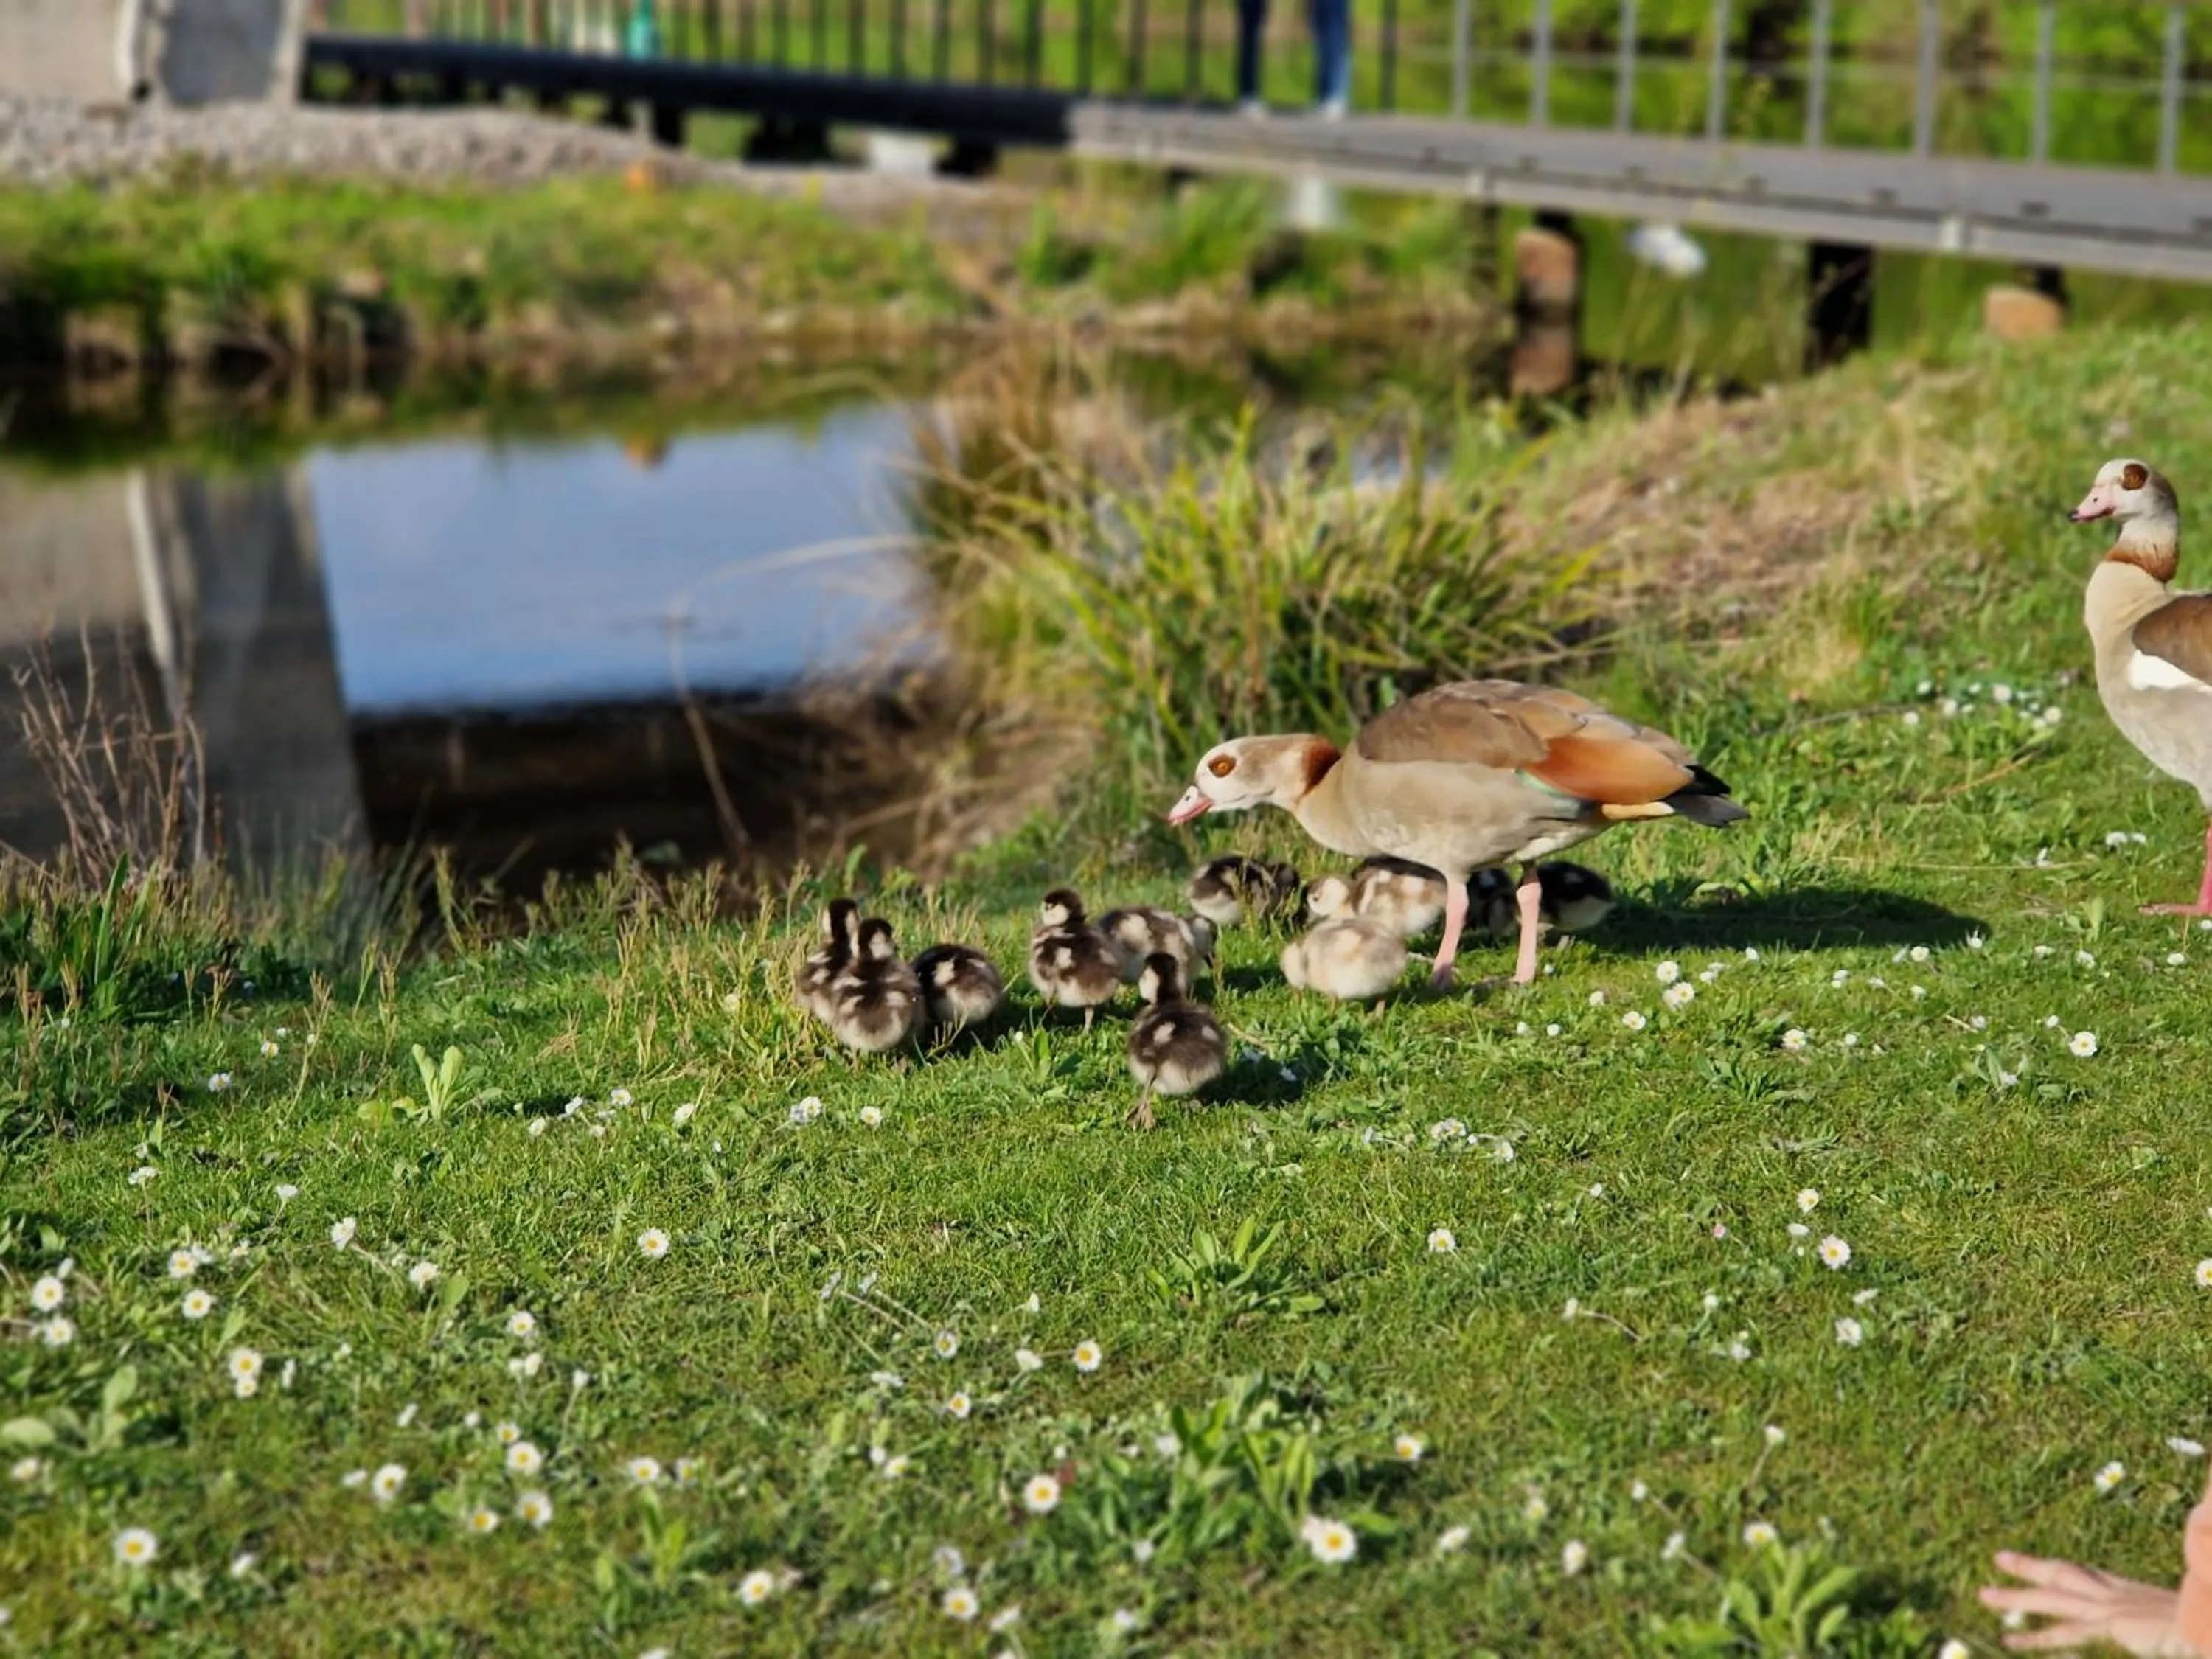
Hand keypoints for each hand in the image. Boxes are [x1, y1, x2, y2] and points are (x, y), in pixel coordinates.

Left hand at [1979, 1551, 2195, 1654]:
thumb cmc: (2202, 1622)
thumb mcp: (2173, 1627)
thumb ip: (2150, 1625)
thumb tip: (2134, 1629)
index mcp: (2133, 1593)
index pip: (2088, 1574)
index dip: (2061, 1569)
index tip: (2041, 1565)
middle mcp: (2119, 1594)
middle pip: (2065, 1574)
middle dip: (2030, 1568)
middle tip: (1999, 1558)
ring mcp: (2114, 1607)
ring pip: (2054, 1596)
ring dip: (2018, 1597)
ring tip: (1984, 1596)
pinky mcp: (2113, 1623)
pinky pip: (2067, 1631)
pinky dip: (2038, 1637)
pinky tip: (2008, 1640)